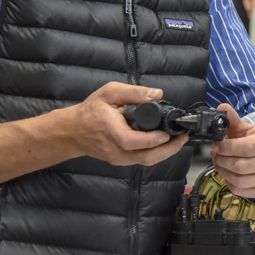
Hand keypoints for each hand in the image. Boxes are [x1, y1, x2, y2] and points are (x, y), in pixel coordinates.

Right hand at [63, 83, 187, 166]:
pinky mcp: (121, 160)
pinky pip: (141, 160)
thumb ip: (133, 92)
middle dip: (168, 150)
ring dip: (165, 153)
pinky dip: (156, 154)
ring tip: (178, 140)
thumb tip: (157, 94)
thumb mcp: (109, 93)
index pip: (133, 141)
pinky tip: (164, 144)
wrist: (72, 131)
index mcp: (111, 131)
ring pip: (145, 161)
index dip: (152, 140)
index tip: (167, 133)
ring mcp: (118, 158)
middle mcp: (116, 149)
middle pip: (145, 158)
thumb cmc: (90, 111)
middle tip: (182, 138)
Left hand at [209, 105, 254, 197]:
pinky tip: (228, 174)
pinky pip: (241, 191)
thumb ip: (232, 118)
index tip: (217, 145)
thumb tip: (221, 108)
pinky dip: (229, 184)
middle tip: (216, 155)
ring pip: (239, 180)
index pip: (244, 148)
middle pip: (241, 166)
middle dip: (222, 161)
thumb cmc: (254, 139)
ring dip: (223, 172)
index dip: (226, 148)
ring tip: (220, 164)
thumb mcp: (243, 127)